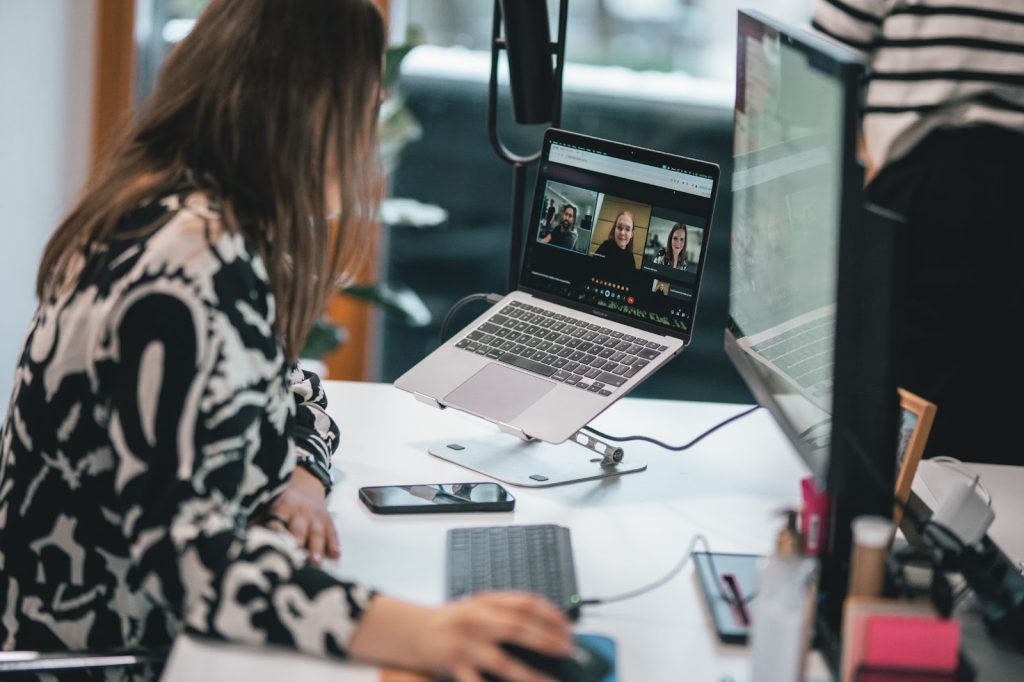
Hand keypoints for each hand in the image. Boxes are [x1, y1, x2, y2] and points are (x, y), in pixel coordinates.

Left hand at [266, 466, 339, 564]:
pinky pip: (332, 533)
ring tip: (316, 562)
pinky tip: (336, 554)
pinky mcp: (327, 521)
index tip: (272, 548)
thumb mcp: (268, 504)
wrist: (306, 482)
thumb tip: (239, 537)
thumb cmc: (283, 500)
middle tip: (295, 560)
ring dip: (317, 548)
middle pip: (298, 531)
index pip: (277, 524)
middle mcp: (300, 513)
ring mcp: (315, 518)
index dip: (275, 535)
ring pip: (317, 533)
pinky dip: (334, 544)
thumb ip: (257, 520)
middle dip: (297, 545)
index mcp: (281, 509)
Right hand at [349, 592, 573, 681]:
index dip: (552, 614)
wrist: (415, 630)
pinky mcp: (455, 666)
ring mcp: (466, 645)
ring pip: (504, 663)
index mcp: (487, 602)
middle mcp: (478, 620)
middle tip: (570, 650)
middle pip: (519, 628)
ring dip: (531, 676)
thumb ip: (507, 609)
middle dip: (549, 640)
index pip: (526, 603)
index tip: (568, 627)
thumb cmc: (453, 619)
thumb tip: (546, 625)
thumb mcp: (479, 604)